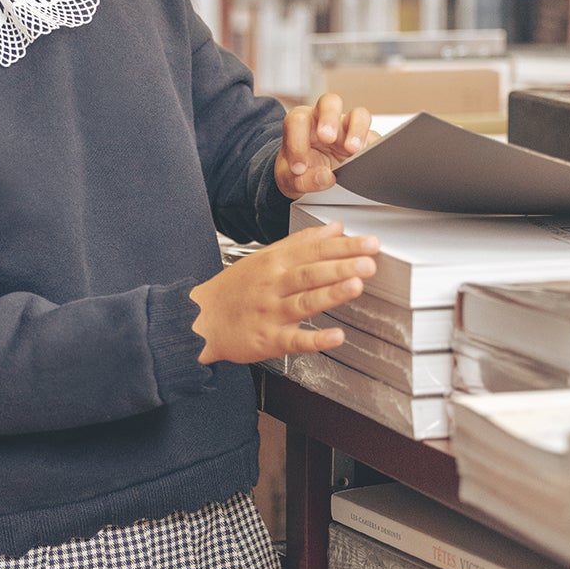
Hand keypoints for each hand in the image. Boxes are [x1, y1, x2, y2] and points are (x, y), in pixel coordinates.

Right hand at [188, 224, 379, 365]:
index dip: (343, 246)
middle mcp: (273, 286)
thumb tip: (334, 229)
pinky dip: (316, 339)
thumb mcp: (265, 257)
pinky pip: (294, 340)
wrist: (199, 320)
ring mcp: (271, 313)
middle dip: (341, 266)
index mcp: (274, 263)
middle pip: (310, 273)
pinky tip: (336, 336)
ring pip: (304, 301)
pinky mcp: (268, 340)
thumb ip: (301, 243)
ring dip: (331, 294)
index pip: (313, 250)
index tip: (369, 243)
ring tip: (357, 286)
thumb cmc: (234, 289)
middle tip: (369, 261)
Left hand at [274, 92, 377, 200]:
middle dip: (329, 119)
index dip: (297, 142)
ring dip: (357, 130)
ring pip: (359, 115)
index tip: (299, 168)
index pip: (298, 120)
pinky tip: (369, 160)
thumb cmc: (299, 170)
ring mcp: (348, 129)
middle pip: (330, 102)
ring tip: (352, 150)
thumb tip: (326, 177)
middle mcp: (325, 120)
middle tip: (327, 138)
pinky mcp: (365, 141)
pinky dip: (374, 147)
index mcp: (302, 123)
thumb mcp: (292, 180)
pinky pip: (374, 138)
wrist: (311, 177)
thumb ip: (304, 180)